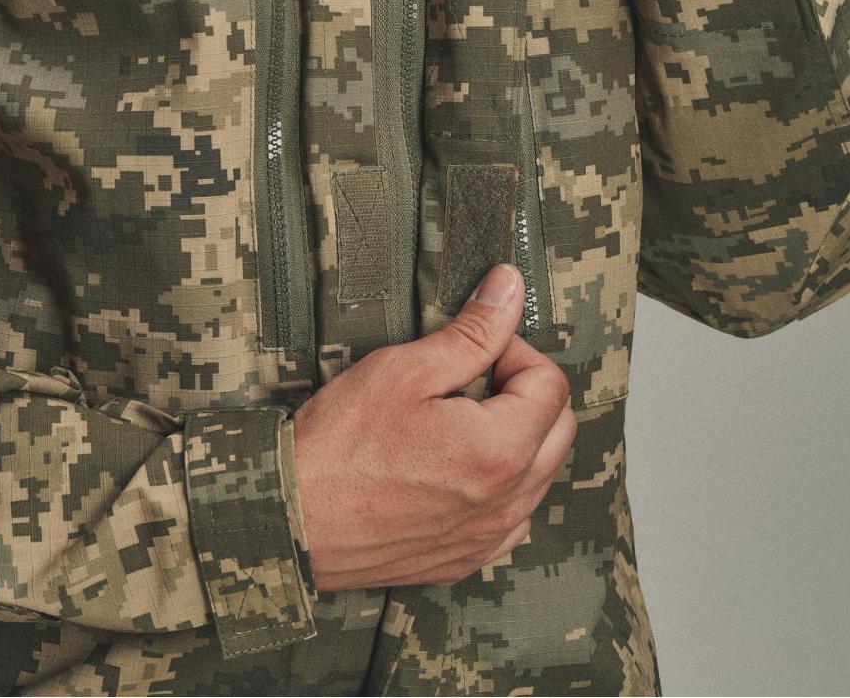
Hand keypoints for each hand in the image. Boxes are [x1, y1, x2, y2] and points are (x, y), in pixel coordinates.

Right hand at [291, 263, 575, 590]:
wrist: (291, 518)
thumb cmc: (341, 441)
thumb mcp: (406, 369)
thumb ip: (472, 331)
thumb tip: (510, 287)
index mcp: (501, 451)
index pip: (550, 385)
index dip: (517, 351)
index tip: (478, 347)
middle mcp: (507, 503)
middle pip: (558, 431)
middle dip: (527, 393)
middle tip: (474, 377)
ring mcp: (487, 539)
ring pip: (539, 477)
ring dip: (518, 439)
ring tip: (461, 419)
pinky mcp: (463, 561)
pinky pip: (510, 520)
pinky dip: (500, 487)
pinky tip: (457, 468)